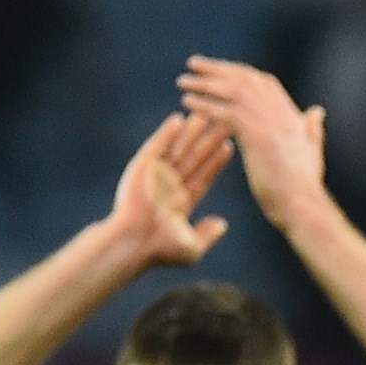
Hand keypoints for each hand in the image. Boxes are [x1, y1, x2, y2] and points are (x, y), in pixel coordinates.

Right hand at [107, 112, 232, 267]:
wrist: (135, 244)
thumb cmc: (161, 251)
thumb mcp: (193, 248)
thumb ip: (208, 234)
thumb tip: (223, 224)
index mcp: (181, 201)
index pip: (204, 176)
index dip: (216, 161)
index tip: (230, 146)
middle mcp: (169, 185)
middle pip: (195, 157)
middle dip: (209, 140)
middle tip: (224, 122)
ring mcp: (156, 175)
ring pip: (179, 148)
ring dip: (191, 131)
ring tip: (205, 113)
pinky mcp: (143, 167)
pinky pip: (158, 145)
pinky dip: (167, 132)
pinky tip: (179, 119)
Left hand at [177, 57, 333, 227]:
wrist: (303, 204)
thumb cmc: (305, 186)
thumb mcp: (313, 151)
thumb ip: (312, 128)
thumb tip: (318, 110)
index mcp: (291, 114)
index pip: (263, 81)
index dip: (240, 72)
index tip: (221, 68)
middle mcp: (280, 112)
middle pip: (244, 78)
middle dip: (217, 68)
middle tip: (194, 63)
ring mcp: (268, 122)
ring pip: (231, 90)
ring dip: (204, 83)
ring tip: (183, 82)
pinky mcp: (255, 135)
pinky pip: (223, 111)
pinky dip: (204, 105)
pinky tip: (187, 103)